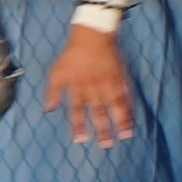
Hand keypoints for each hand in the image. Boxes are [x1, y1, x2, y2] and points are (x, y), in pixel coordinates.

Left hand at [44, 27, 134, 147]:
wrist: (92, 35)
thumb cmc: (72, 55)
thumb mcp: (57, 72)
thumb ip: (52, 92)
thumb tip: (48, 110)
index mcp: (77, 88)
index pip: (77, 111)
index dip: (79, 126)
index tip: (82, 141)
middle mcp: (93, 88)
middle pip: (98, 112)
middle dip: (103, 130)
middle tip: (106, 146)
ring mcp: (108, 83)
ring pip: (115, 105)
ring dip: (121, 121)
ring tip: (126, 136)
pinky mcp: (120, 77)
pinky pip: (126, 95)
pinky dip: (130, 107)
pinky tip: (133, 118)